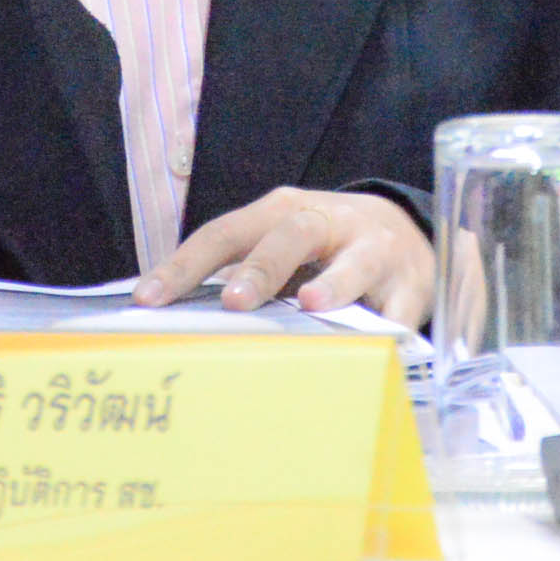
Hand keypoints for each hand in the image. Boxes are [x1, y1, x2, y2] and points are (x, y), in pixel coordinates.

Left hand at [131, 187, 435, 327]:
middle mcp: (327, 222)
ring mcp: (374, 249)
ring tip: (312, 304)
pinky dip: (391, 327)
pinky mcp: (411, 282)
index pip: (225, 233)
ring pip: (354, 261)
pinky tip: (379, 348)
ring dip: (333, 283)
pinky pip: (401, 307)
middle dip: (261, 268)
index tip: (148, 300)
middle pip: (290, 235)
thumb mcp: (281, 246)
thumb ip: (241, 273)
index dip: (184, 265)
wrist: (408, 233)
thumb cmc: (324, 249)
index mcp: (281, 213)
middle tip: (234, 302)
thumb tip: (174, 317)